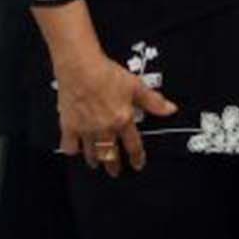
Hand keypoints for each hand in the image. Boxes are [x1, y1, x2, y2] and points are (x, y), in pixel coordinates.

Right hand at [53, 50, 176, 175]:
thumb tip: (169, 109)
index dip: (137, 157)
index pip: (133, 145)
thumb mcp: (135, 85)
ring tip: (97, 163)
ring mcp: (86, 130)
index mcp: (122, 120)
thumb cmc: (105, 73)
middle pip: (110, 155)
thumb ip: (153, 101)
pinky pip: (69, 146)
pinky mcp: (69, 126)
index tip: (138, 164)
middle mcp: (104, 128)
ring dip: (96, 160)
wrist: (80, 67)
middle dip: (114, 165)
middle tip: (115, 171)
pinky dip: (72, 150)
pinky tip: (74, 149)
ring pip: (92, 153)